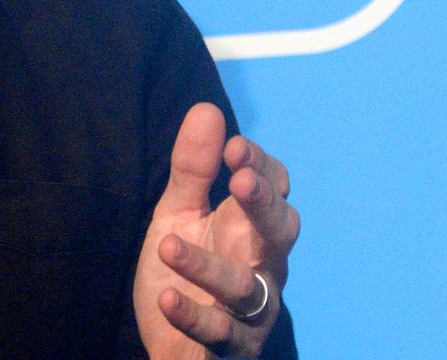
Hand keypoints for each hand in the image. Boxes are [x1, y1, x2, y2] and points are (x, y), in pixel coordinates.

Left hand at [134, 103, 299, 357]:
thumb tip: (207, 109)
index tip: (234, 146)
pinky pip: (219, 333)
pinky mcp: (232, 346)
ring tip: (168, 243)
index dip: (260, 167)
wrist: (175, 341)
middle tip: (241, 180)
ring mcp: (250, 309)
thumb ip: (193, 169)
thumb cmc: (186, 268)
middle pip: (280, 233)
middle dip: (264, 206)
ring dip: (208, 265)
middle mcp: (262, 265)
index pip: (274, 189)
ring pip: (244, 287)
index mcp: (252, 226)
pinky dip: (193, 316)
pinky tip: (166, 297)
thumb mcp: (179, 213)